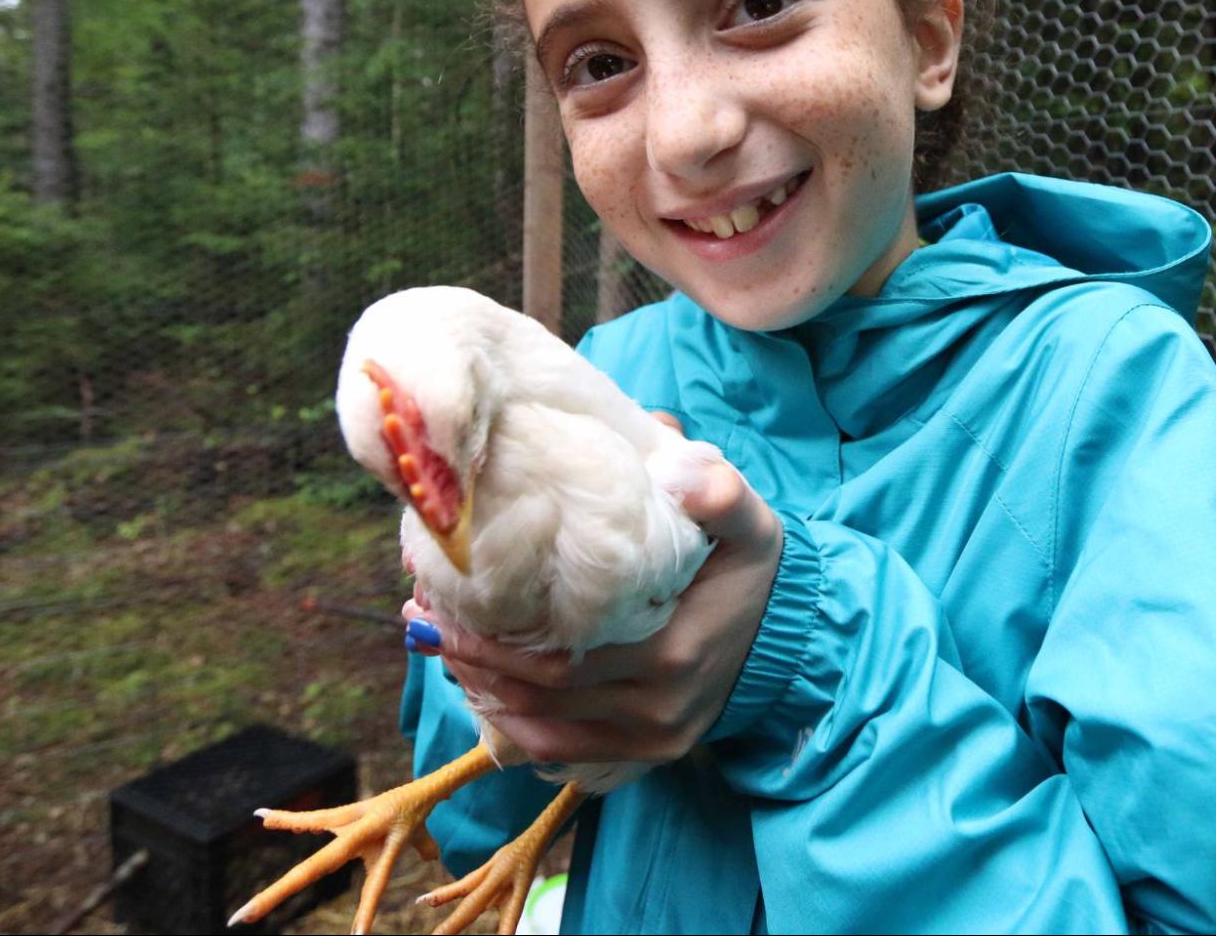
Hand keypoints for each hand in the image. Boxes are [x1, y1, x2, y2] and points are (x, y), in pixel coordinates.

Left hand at [400, 413, 781, 763]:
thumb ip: (719, 489)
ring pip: (544, 724)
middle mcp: (659, 704)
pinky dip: (515, 726)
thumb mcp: (750, 519)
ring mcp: (653, 735)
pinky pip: (565, 750)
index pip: (562, 651)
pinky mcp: (650, 751)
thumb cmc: (752, 568)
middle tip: (424, 615)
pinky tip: (482, 692)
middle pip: (542, 688)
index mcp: (673, 649)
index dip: (494, 632)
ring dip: (484, 690)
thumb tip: (677, 464)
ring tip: (440, 647)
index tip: (447, 593)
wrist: (791, 632)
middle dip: (473, 656)